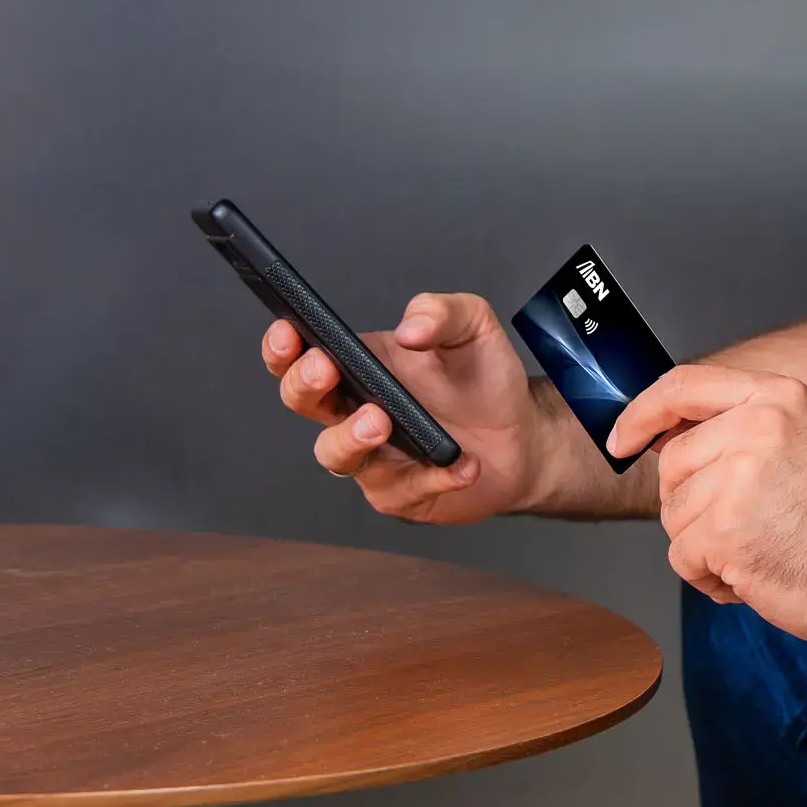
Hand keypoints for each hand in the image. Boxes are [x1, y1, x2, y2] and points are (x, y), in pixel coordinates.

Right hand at [262, 293, 595, 523]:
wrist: (523, 433)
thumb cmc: (484, 378)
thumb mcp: (472, 327)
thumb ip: (442, 312)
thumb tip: (411, 328)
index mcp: (361, 365)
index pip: (302, 355)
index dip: (283, 346)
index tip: (289, 332)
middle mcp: (355, 411)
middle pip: (302, 402)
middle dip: (304, 385)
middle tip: (325, 369)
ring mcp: (373, 457)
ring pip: (335, 455)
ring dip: (351, 437)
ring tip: (380, 420)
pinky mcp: (402, 494)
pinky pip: (404, 489)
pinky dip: (434, 476)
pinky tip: (462, 464)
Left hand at [608, 364, 806, 649]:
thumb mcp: (796, 443)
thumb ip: (736, 430)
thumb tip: (662, 438)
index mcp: (774, 397)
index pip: (682, 386)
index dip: (641, 414)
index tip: (622, 440)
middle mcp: (756, 426)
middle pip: (671, 464)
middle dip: (692, 506)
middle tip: (747, 526)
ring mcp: (738, 477)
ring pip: (674, 516)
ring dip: (705, 547)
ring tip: (759, 549)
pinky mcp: (725, 529)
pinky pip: (683, 558)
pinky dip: (711, 578)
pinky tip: (755, 575)